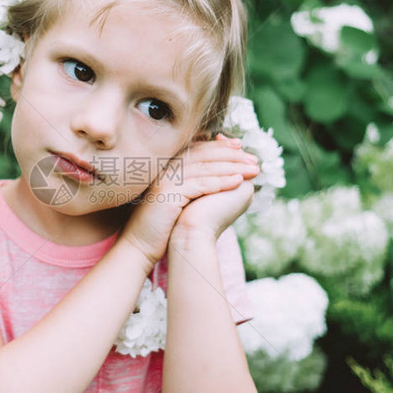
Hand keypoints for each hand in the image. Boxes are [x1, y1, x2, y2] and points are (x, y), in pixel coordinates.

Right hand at [119, 134, 258, 264]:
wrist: (139, 245)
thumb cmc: (160, 226)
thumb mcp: (178, 200)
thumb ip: (192, 185)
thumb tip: (216, 178)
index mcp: (167, 168)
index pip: (198, 150)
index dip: (221, 147)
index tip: (241, 147)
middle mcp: (165, 169)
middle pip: (204, 155)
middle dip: (231, 155)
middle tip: (253, 157)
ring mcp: (166, 180)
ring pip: (205, 168)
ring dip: (232, 167)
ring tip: (253, 169)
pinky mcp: (168, 194)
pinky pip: (200, 185)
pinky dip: (220, 182)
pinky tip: (237, 182)